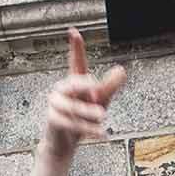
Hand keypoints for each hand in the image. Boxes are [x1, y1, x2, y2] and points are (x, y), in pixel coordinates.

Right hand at [39, 27, 127, 157]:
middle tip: (97, 92)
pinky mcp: (53, 121)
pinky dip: (88, 129)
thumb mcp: (100, 102)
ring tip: (103, 117)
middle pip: (72, 83)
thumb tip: (121, 70)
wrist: (64, 144)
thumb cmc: (82, 119)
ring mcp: (55, 105)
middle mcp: (62, 90)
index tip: (73, 31)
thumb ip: (109, 86)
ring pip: (73, 106)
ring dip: (89, 113)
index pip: (75, 62)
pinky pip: (71, 124)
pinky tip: (102, 134)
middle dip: (84, 86)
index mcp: (74, 82)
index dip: (76, 47)